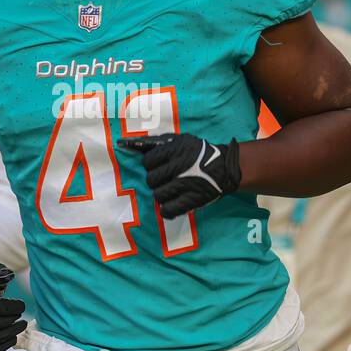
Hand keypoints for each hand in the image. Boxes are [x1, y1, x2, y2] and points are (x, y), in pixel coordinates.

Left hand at [116, 133, 240, 218]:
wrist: (224, 168)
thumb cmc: (197, 152)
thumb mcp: (179, 140)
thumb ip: (156, 142)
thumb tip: (126, 144)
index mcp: (174, 150)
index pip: (147, 162)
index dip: (151, 165)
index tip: (158, 166)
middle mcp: (178, 167)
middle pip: (150, 180)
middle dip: (155, 180)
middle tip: (165, 179)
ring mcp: (185, 185)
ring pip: (157, 195)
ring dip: (161, 194)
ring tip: (170, 190)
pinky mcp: (192, 200)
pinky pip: (169, 210)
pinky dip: (167, 210)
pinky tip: (170, 205)